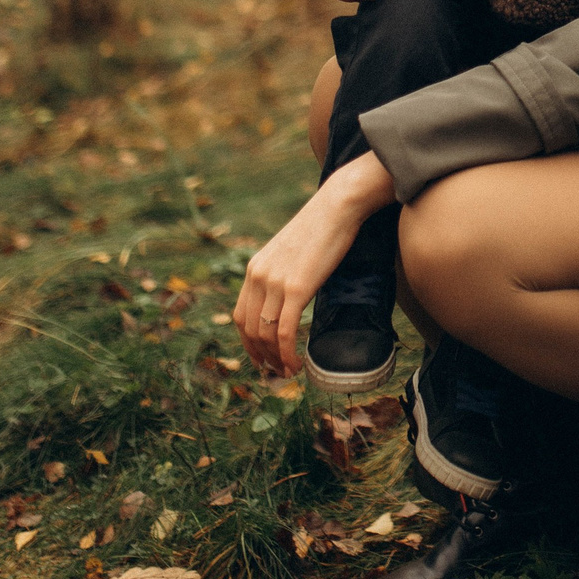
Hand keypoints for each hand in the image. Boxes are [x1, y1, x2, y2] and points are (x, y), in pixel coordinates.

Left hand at [233, 153, 396, 374]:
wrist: (337, 206)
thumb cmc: (322, 228)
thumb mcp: (291, 253)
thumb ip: (282, 275)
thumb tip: (288, 299)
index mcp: (254, 269)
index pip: (240, 316)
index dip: (248, 343)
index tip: (261, 358)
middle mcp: (258, 277)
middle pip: (249, 329)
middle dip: (260, 357)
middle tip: (276, 372)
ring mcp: (275, 282)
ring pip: (265, 334)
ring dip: (275, 360)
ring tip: (288, 371)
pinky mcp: (296, 288)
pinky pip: (284, 331)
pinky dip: (287, 353)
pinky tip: (297, 363)